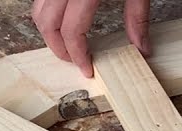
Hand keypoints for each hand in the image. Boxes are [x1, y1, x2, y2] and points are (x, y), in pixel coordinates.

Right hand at [32, 0, 150, 77]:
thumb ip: (137, 17)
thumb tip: (142, 48)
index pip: (71, 31)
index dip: (77, 55)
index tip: (87, 69)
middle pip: (47, 24)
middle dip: (58, 48)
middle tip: (74, 61)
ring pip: (38, 11)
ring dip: (49, 31)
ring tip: (68, 44)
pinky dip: (48, 13)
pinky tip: (64, 20)